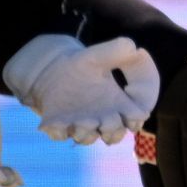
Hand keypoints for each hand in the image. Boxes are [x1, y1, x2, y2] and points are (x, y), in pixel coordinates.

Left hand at [3, 34, 158, 145]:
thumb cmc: (81, 66)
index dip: (135, 121)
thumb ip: (117, 51)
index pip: (134, 120)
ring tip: (80, 121)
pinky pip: (59, 134)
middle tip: (105, 120)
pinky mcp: (59, 125)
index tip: (132, 115)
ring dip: (85, 133)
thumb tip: (135, 48)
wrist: (51, 71)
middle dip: (111, 130)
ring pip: (87, 138)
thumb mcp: (98, 55)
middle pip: (114, 134)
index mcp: (117, 104)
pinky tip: (57, 122)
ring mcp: (80, 124)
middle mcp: (101, 118)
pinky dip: (59, 131)